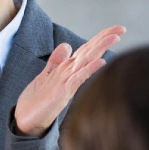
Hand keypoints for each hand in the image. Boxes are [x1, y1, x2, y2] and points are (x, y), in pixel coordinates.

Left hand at [11, 25, 125, 136]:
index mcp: (67, 69)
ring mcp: (68, 82)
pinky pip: (78, 78)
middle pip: (90, 52)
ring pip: (86, 61)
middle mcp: (70, 74)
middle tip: (122, 28)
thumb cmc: (36, 102)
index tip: (115, 29)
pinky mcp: (63, 92)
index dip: (99, 38)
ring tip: (115, 37)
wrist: (26, 121)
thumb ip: (56, 61)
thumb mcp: (45, 75)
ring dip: (100, 49)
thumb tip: (66, 45)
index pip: (87, 49)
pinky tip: (100, 62)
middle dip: (105, 39)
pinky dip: (89, 69)